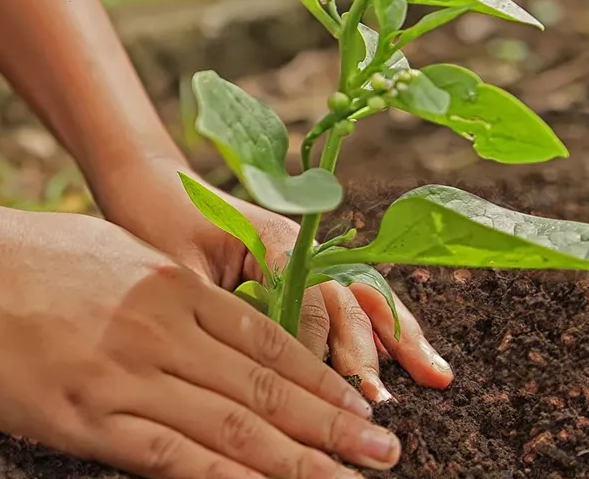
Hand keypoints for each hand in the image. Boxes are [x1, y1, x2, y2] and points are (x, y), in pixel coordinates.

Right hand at [0, 206, 401, 477]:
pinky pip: (169, 455)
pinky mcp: (85, 416)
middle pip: (266, 385)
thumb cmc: (33, 257)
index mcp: (176, 288)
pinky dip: (226, 478)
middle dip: (332, 422)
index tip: (361, 402)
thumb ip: (170, 299)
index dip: (322, 376)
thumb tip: (211, 334)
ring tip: (349, 478)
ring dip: (298, 457)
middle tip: (385, 450)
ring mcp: (128, 374)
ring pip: (231, 425)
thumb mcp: (119, 259)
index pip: (269, 341)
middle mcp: (165, 329)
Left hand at [96, 161, 453, 403]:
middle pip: (348, 299)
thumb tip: (253, 368)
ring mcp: (307, 254)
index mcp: (273, 238)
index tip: (328, 394)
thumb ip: (220, 310)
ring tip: (435, 376)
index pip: (310, 299)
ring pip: (362, 297)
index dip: (319, 348)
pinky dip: (380, 327)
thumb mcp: (178, 269)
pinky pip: (348, 298)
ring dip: (397, 337)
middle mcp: (301, 245)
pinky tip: (405, 354)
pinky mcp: (302, 268)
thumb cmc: (158, 222)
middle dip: (371, 352)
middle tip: (383, 404)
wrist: (152, 183)